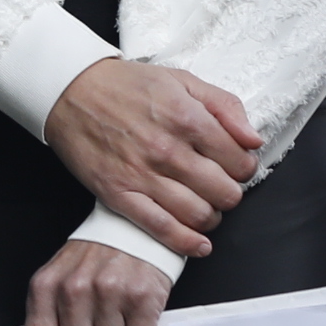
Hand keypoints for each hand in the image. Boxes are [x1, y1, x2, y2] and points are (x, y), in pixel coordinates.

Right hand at [41, 56, 260, 258]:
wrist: (72, 90)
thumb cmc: (128, 85)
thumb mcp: (182, 80)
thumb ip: (225, 106)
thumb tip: (254, 140)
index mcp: (187, 117)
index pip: (239, 161)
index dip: (244, 168)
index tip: (237, 167)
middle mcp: (168, 150)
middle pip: (223, 192)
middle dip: (230, 194)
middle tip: (222, 188)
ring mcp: (142, 175)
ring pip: (198, 214)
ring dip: (211, 217)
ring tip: (207, 208)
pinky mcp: (119, 194)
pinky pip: (160, 228)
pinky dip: (185, 242)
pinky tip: (199, 244)